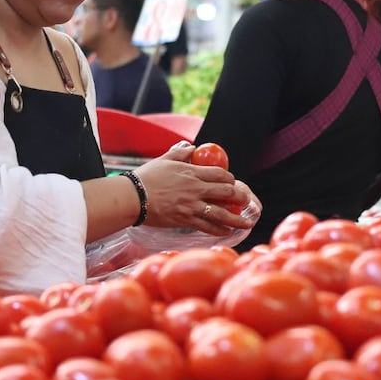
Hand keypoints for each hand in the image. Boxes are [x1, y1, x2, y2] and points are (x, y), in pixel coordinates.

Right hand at [134, 143, 253, 235]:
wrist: (133, 197)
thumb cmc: (146, 177)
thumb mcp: (165, 159)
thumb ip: (181, 152)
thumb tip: (193, 148)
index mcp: (192, 173)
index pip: (220, 174)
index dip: (230, 179)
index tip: (233, 183)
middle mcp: (195, 189)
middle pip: (226, 193)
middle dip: (240, 198)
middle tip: (247, 202)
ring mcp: (191, 206)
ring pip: (221, 213)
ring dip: (236, 219)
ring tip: (247, 224)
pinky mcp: (185, 220)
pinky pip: (207, 226)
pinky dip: (219, 230)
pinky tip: (226, 232)